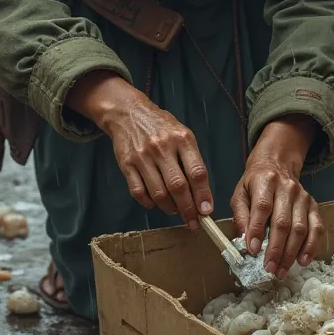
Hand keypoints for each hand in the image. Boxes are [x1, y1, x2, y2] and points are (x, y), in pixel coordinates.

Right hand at [67, 71, 213, 228]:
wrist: (128, 112)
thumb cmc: (161, 126)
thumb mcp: (182, 134)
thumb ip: (192, 160)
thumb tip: (202, 194)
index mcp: (182, 139)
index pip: (197, 172)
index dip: (203, 195)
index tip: (207, 211)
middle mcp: (162, 147)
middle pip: (178, 187)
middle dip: (188, 209)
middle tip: (193, 222)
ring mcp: (143, 156)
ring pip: (158, 193)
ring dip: (169, 208)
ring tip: (175, 211)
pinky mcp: (126, 164)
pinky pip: (138, 192)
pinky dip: (149, 203)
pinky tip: (155, 203)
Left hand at [231, 116, 323, 279]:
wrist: (276, 164)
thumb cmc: (254, 184)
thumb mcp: (240, 194)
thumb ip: (240, 216)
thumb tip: (244, 241)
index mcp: (265, 181)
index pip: (262, 207)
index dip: (257, 230)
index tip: (252, 251)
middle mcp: (287, 188)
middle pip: (283, 222)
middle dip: (276, 249)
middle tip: (269, 268)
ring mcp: (303, 197)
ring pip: (300, 228)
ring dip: (291, 253)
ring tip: (281, 270)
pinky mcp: (313, 205)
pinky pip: (316, 228)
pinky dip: (311, 246)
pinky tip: (303, 261)